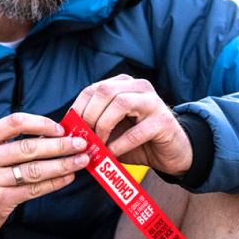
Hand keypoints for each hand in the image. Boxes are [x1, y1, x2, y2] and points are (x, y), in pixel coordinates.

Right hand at [0, 112, 91, 235]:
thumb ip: (11, 141)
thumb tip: (53, 133)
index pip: (14, 123)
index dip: (40, 123)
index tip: (60, 129)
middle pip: (28, 148)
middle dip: (59, 146)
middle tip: (80, 144)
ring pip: (34, 170)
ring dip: (62, 164)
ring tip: (80, 160)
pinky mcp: (0, 201)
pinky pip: (34, 189)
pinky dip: (54, 182)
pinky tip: (68, 177)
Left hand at [70, 75, 192, 175]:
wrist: (171, 153)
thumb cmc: (137, 142)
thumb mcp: (112, 130)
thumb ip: (93, 125)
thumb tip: (67, 131)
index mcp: (124, 85)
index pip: (92, 89)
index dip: (78, 109)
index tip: (71, 129)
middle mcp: (139, 87)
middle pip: (105, 91)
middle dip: (89, 116)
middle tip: (84, 138)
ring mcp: (153, 102)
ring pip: (120, 103)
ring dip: (103, 126)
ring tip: (99, 144)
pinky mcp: (163, 122)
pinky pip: (136, 132)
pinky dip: (119, 145)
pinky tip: (112, 154)